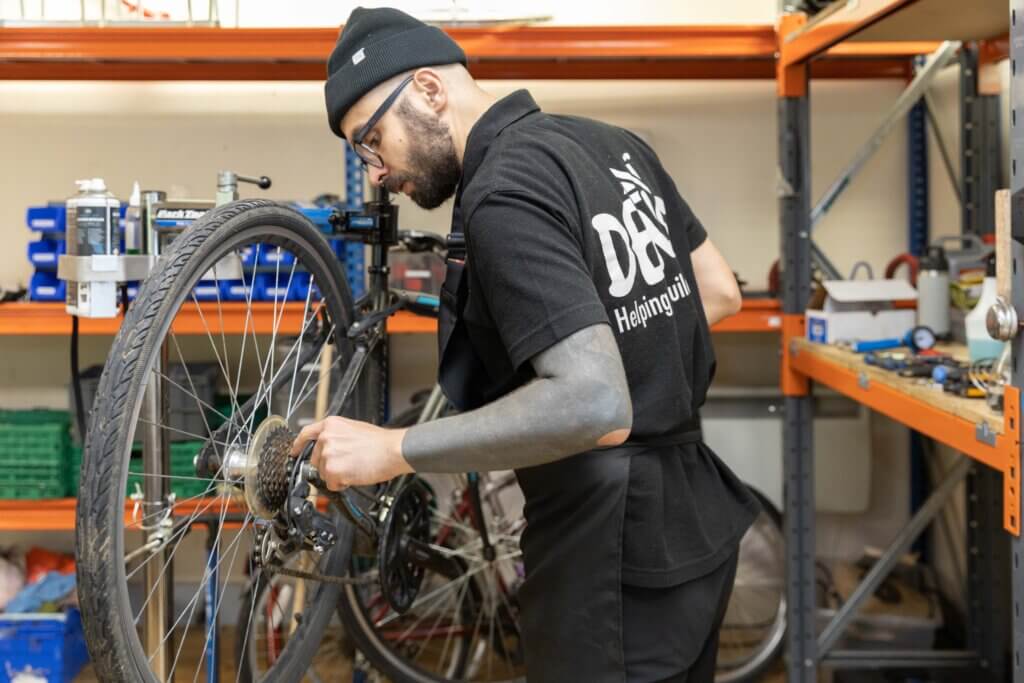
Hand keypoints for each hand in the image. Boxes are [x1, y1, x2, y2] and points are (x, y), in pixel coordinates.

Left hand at [291, 416, 412, 490]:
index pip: (306, 434)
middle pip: (316, 459)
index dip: (298, 445)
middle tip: (347, 465)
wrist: (393, 450)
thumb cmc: (380, 442)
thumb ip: (337, 437)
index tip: (294, 452)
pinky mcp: (331, 470)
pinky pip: (331, 484)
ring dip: (336, 476)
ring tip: (354, 468)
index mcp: (331, 425)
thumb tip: (329, 449)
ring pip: (323, 473)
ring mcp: (327, 454)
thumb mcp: (354, 429)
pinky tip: (354, 475)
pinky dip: (341, 484)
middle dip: (327, 466)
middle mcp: (326, 438)